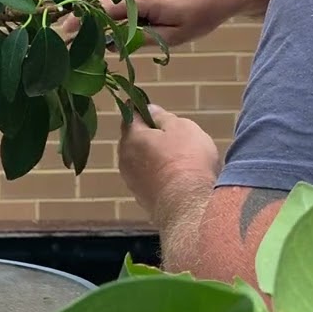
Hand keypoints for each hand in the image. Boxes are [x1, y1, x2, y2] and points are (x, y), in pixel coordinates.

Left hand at [118, 105, 220, 220]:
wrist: (188, 204)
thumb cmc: (187, 160)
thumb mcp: (181, 128)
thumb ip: (163, 117)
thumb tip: (150, 110)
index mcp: (131, 136)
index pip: (130, 115)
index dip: (139, 109)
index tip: (146, 106)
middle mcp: (124, 157)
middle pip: (133, 139)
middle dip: (147, 134)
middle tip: (168, 133)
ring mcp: (131, 179)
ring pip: (139, 160)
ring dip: (152, 156)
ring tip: (175, 157)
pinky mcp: (141, 197)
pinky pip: (147, 178)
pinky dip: (157, 174)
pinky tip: (173, 177)